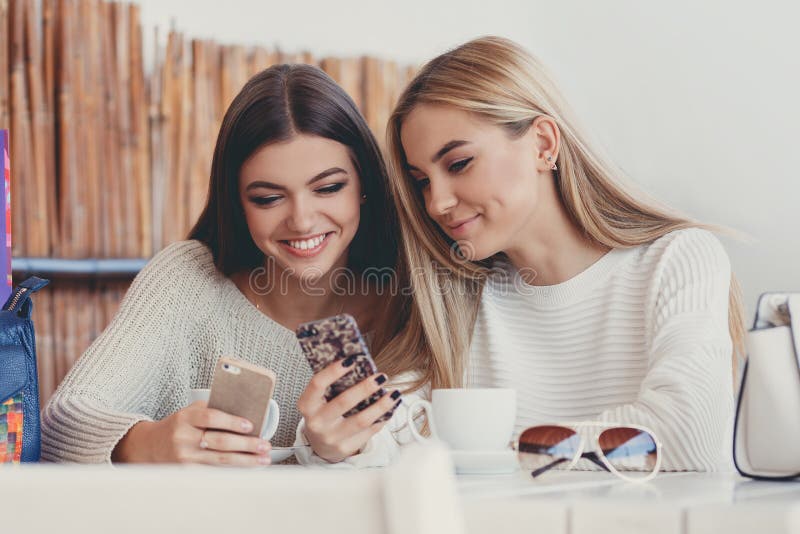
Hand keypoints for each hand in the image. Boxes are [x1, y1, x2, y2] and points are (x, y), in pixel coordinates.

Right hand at [112, 401, 271, 465]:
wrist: (149, 446)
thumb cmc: (178, 426)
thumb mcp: (189, 412)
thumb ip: (212, 410)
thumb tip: (244, 411)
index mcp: (185, 418)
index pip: (211, 417)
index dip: (232, 421)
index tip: (250, 425)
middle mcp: (183, 438)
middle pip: (220, 442)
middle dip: (246, 445)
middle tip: (264, 445)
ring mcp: (184, 458)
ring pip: (220, 460)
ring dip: (245, 461)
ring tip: (263, 459)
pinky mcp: (186, 472)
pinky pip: (214, 472)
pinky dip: (233, 471)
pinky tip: (247, 469)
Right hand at [297, 359, 401, 462]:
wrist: (320, 444)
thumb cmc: (323, 413)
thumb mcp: (319, 399)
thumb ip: (333, 384)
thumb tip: (359, 363)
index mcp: (307, 405)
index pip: (317, 384)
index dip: (333, 371)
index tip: (352, 359)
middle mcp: (317, 422)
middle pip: (344, 402)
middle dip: (365, 388)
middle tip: (381, 377)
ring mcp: (331, 437)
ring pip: (362, 420)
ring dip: (381, 405)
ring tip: (394, 394)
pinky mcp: (345, 448)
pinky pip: (369, 431)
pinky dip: (383, 417)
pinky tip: (391, 408)